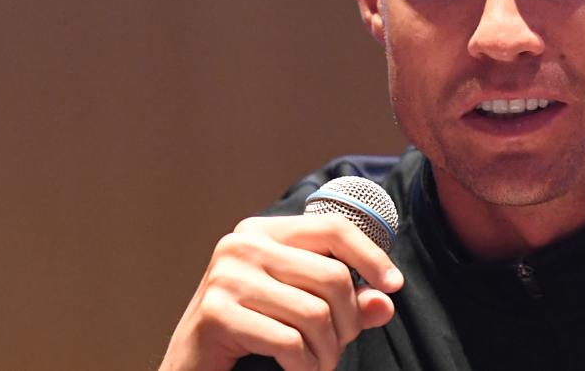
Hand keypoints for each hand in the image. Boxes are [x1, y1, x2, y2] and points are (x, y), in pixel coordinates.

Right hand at [159, 214, 403, 370]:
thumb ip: (346, 303)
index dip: (372, 256)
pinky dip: (304, 366)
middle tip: (338, 347)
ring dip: (327, 352)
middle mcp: (242, 244)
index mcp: (265, 231)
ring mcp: (226, 276)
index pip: (333, 228)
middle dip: (348, 322)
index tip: (394, 285)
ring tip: (319, 365)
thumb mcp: (303, 311)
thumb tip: (386, 300)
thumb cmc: (251, 335)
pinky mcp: (215, 313)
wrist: (190, 370)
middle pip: (332, 276)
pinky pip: (288, 342)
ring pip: (315, 313)